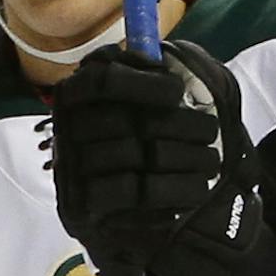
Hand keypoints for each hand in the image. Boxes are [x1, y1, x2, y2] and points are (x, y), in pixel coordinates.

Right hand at [49, 40, 260, 275]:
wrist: (138, 218)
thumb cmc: (149, 150)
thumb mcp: (156, 106)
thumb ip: (158, 75)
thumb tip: (166, 57)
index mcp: (77, 96)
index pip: (101, 80)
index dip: (140, 82)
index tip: (178, 91)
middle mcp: (65, 131)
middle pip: (120, 119)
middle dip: (174, 124)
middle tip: (210, 132)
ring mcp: (69, 171)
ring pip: (129, 155)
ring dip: (180, 158)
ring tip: (211, 162)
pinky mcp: (80, 208)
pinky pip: (128, 193)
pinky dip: (169, 190)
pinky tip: (194, 190)